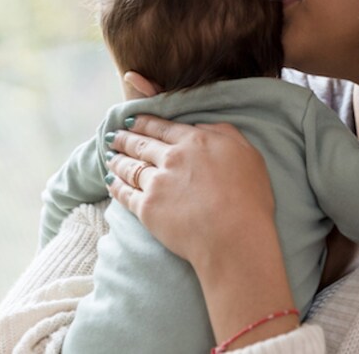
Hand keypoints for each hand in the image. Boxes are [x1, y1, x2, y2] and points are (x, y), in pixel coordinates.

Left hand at [104, 115, 274, 269]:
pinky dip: (115, 186)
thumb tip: (202, 126)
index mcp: (195, 141)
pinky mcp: (146, 209)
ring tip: (109, 157)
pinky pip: (125, 194)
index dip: (145, 123)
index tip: (133, 121)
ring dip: (117, 160)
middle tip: (114, 136)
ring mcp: (156, 183)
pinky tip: (110, 182)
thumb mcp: (248, 154)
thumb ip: (225, 133)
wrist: (233, 236)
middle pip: (141, 144)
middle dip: (125, 139)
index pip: (163, 128)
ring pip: (130, 167)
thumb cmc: (248, 198)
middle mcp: (171, 158)